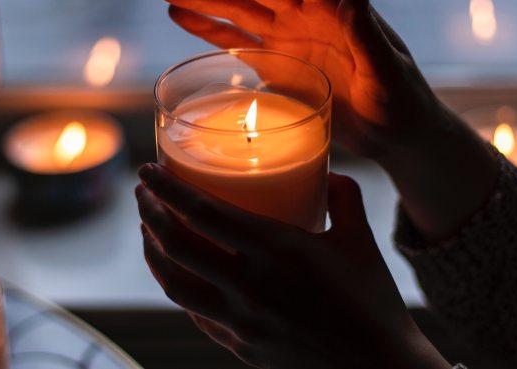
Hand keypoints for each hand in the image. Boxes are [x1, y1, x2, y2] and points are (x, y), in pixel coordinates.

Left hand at [136, 164, 449, 368]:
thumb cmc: (374, 304)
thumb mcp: (362, 241)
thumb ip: (345, 198)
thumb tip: (330, 174)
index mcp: (277, 251)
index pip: (204, 213)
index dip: (167, 189)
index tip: (147, 171)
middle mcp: (249, 286)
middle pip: (176, 245)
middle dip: (149, 213)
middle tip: (143, 194)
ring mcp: (239, 321)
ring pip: (173, 284)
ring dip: (152, 253)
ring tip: (148, 231)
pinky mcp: (238, 346)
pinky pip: (194, 313)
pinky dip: (177, 288)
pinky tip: (178, 275)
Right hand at [155, 0, 444, 158]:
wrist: (396, 133)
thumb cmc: (401, 102)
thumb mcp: (387, 71)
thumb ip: (367, 33)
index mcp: (332, 6)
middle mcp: (306, 14)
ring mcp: (289, 38)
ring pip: (237, 8)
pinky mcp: (279, 63)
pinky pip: (238, 40)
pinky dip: (209, 27)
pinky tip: (182, 17)